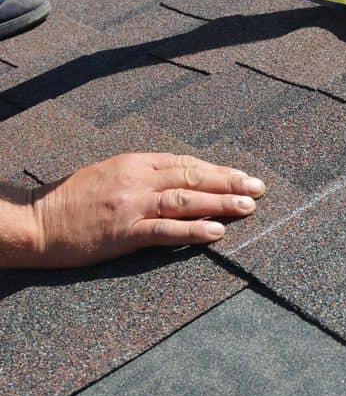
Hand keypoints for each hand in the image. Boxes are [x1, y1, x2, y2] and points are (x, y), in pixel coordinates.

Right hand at [25, 153, 265, 268]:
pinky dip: (194, 231)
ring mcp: (132, 205)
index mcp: (136, 163)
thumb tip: (182, 179)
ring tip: (249, 207)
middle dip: (230, 183)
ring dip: (221, 203)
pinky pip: (166, 231)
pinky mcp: (124, 232)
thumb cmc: (74, 198)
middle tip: (259, 188)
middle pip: (193, 178)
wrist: (36, 220)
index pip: (186, 163)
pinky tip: (217, 232)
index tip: (243, 175)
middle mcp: (138, 179)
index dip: (218, 170)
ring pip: (186, 201)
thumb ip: (146, 174)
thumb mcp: (112, 173)